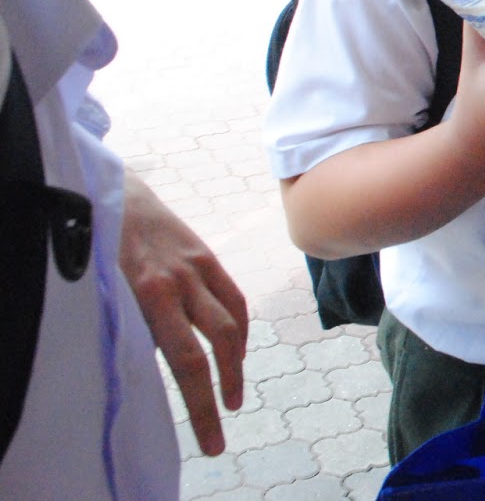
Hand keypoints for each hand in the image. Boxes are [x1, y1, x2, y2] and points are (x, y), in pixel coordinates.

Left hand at [119, 176, 247, 456]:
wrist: (112, 192)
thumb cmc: (97, 248)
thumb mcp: (106, 292)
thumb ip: (135, 325)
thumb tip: (157, 364)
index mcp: (150, 294)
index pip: (186, 362)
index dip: (203, 405)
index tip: (213, 439)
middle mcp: (180, 282)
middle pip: (216, 346)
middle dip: (223, 392)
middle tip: (222, 427)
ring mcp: (197, 267)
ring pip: (231, 323)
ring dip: (236, 364)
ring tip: (233, 394)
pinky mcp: (205, 255)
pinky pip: (232, 298)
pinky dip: (239, 328)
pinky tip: (236, 349)